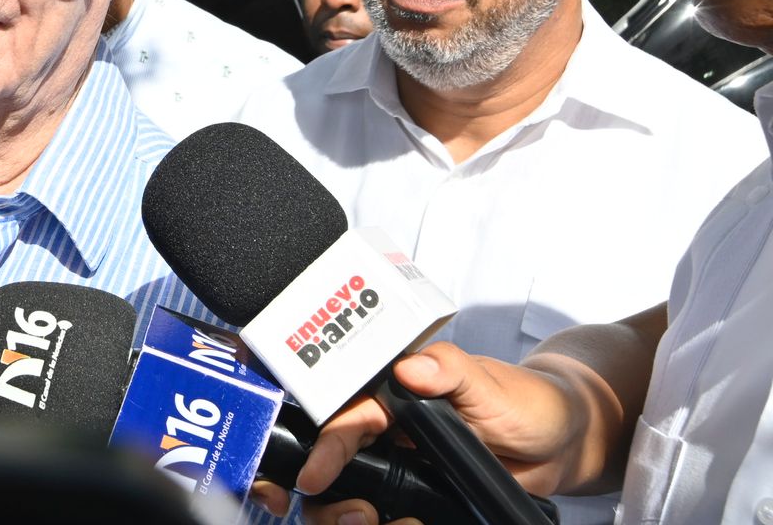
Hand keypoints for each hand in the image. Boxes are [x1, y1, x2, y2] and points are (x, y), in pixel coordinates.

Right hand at [252, 345, 586, 522]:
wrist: (563, 442)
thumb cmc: (527, 399)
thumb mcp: (489, 383)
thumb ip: (449, 370)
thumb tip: (411, 368)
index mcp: (397, 394)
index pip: (347, 418)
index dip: (327, 449)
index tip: (314, 478)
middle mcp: (394, 431)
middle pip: (341, 461)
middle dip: (333, 494)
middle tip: (353, 516)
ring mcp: (408, 465)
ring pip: (360, 492)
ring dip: (354, 514)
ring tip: (372, 523)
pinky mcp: (425, 495)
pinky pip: (395, 513)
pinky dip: (391, 524)